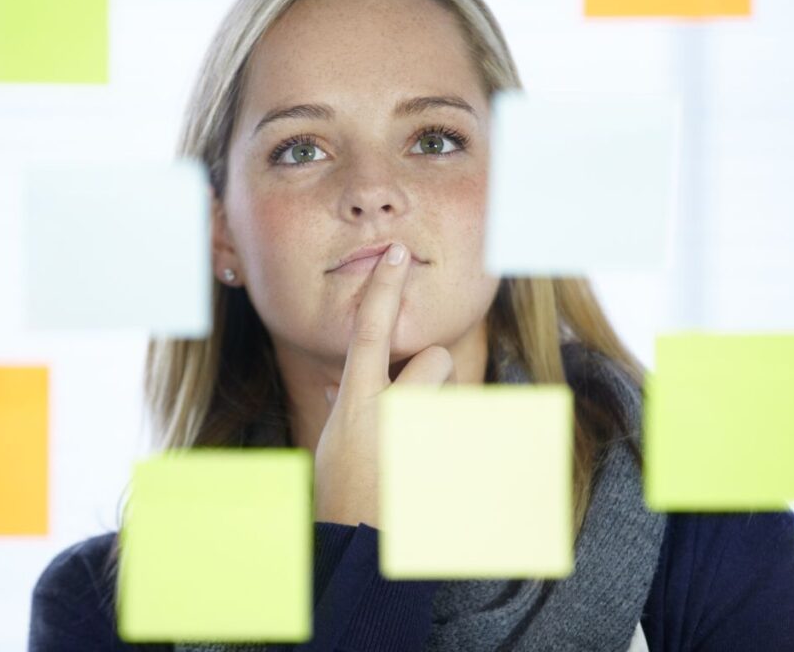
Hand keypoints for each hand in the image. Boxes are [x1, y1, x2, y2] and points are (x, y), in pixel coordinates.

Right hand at [313, 242, 455, 527]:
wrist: (363, 542)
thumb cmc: (340, 490)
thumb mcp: (333, 439)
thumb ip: (346, 404)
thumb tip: (340, 384)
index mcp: (359, 400)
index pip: (371, 328)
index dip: (384, 287)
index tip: (398, 252)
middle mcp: (395, 408)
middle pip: (437, 359)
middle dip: (428, 377)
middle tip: (409, 411)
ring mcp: (427, 432)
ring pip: (452, 395)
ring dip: (439, 412)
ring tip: (417, 449)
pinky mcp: (452, 452)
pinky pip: (460, 428)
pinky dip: (449, 444)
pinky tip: (431, 470)